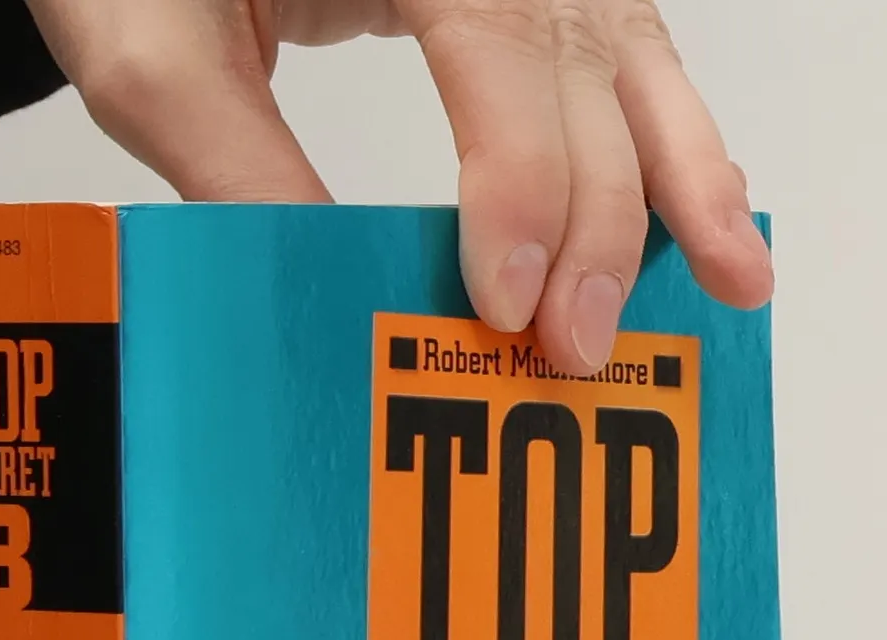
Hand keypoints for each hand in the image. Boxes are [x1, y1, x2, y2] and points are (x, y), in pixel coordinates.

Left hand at [24, 0, 771, 376]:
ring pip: (633, 56)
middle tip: (578, 350)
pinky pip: (623, 55)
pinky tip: (711, 213)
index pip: (499, 41)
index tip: (506, 303)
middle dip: (600, 218)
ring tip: (736, 281)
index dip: (518, 180)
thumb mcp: (149, 51)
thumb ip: (236, 166)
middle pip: (584, 64)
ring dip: (686, 179)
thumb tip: (342, 307)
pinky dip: (671, 140)